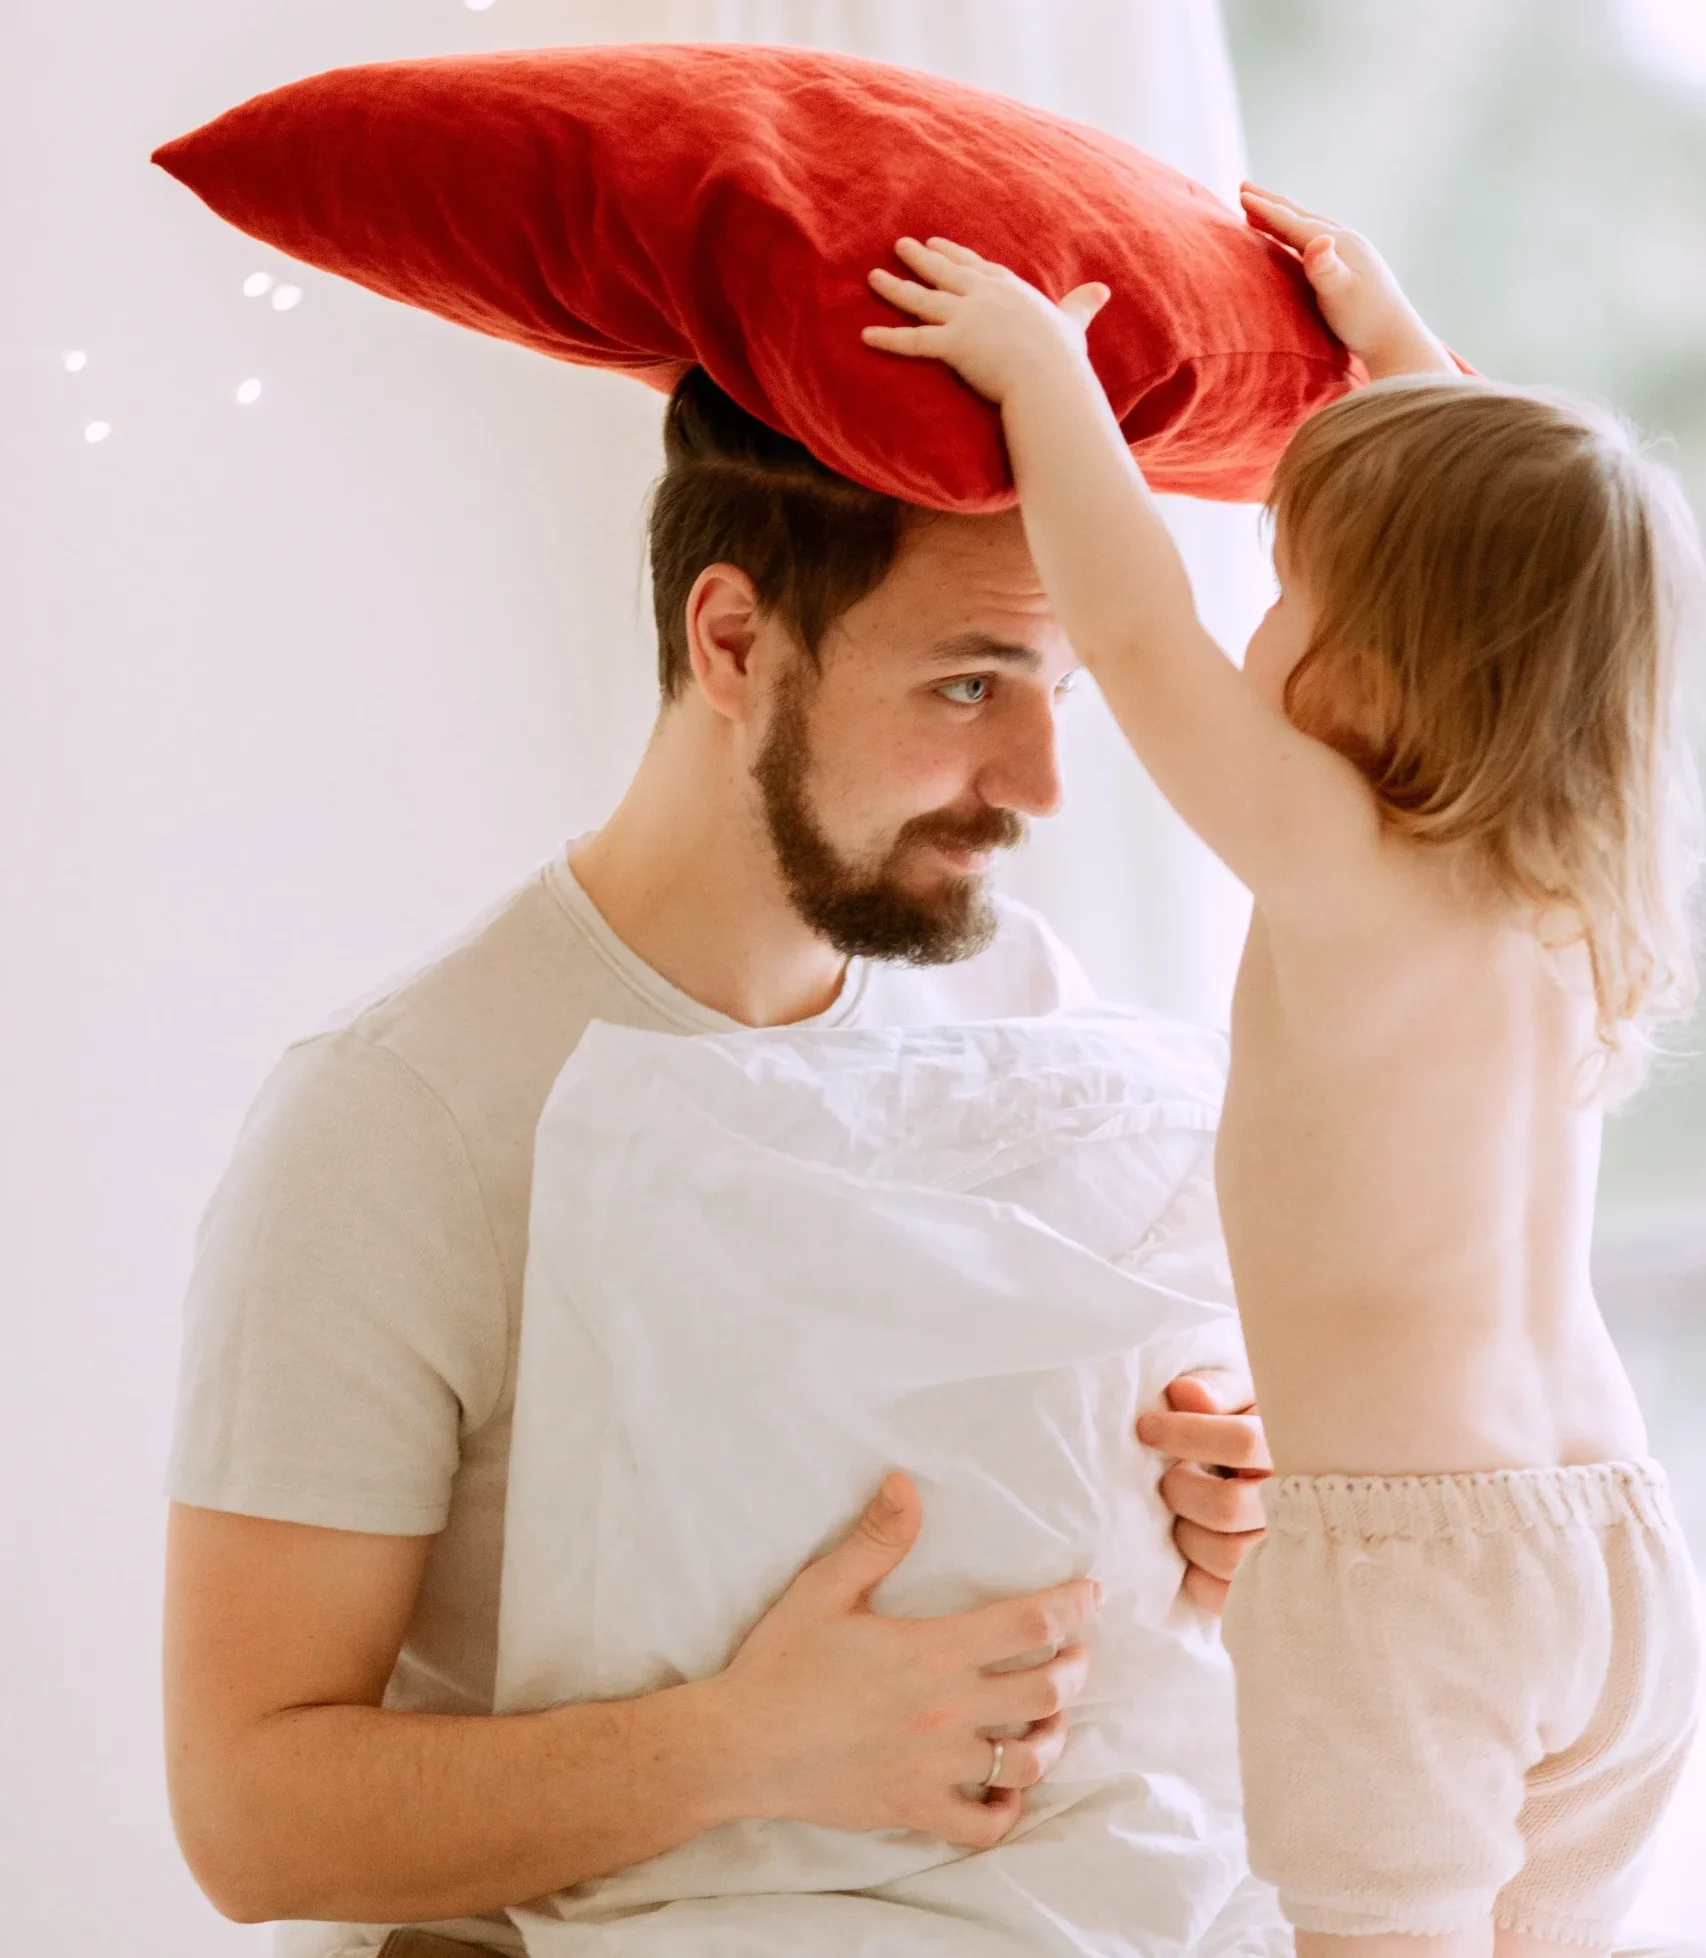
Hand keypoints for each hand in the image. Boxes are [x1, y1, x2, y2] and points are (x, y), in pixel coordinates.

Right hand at [709, 1472, 1098, 1848]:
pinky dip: (1008, 1809)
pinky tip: (1008, 1788)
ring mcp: (935, 1767)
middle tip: (1075, 1652)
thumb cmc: (781, 1662)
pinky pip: (984, 1825)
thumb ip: (877, 1538)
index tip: (1091, 1594)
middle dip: (1073, 1667)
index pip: (1029, 1626)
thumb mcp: (825, 1587)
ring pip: (1028, 1760)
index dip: (1070, 1607)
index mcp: (932, 1651)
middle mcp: (946, 1711)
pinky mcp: (915, 1809)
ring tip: (1052, 1717)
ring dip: (1053, 1735)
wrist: (739, 1746)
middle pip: (1046, 1692)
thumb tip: (906, 1482)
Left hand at [862, 235, 1109, 405]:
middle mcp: (983, 296)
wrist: (1051, 378)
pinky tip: (864, 334)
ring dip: (894, 287)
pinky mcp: (953, 344)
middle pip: (944, 272)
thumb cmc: (1063, 357)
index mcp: (1008, 290)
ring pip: (921, 298)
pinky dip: (887, 338)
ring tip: (872, 277)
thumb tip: (1104, 291)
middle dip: (920, 258)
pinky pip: (912, 341)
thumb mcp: (1073, 322)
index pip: (976, 267)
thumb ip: (1082, 305)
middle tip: (900, 245)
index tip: (937, 245)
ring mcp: (966, 318)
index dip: (955, 256)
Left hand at [1139, 1369, 1269, 1613]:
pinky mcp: (1272, 1592)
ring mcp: (1290, 1554)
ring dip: (1186, 1533)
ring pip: (1227, 1556)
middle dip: (1180, 1490)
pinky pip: (1224, 1596)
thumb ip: (1217, 1391)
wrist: (1292, 1478)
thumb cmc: (1257, 1431)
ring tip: (1182, 1515)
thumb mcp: (1246, 1399)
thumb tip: (1184, 1394)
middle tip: (1170, 1478)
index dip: (1184, 1434)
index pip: (1240, 1442)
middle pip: (1226, 1507)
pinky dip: (1196, 1573)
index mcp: (1293, 1450)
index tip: (1147, 1428)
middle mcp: (1300, 1506)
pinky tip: (1195, 1544)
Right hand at [1239, 183, 1459, 381]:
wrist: (1396, 339)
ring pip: (1308, 226)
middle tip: (1244, 188)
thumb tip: (1319, 240)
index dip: (1266, 210)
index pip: (1294, 223)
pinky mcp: (1351, 266)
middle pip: (1301, 216)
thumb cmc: (1365, 321)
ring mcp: (1350, 252)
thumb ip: (1326, 269)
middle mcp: (1346, 240)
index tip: (1241, 195)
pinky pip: (1316, 241)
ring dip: (1283, 217)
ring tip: (1262, 211)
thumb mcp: (1341, 295)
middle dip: (1271, 203)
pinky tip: (1293, 240)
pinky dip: (1296, 234)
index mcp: (1340, 243)